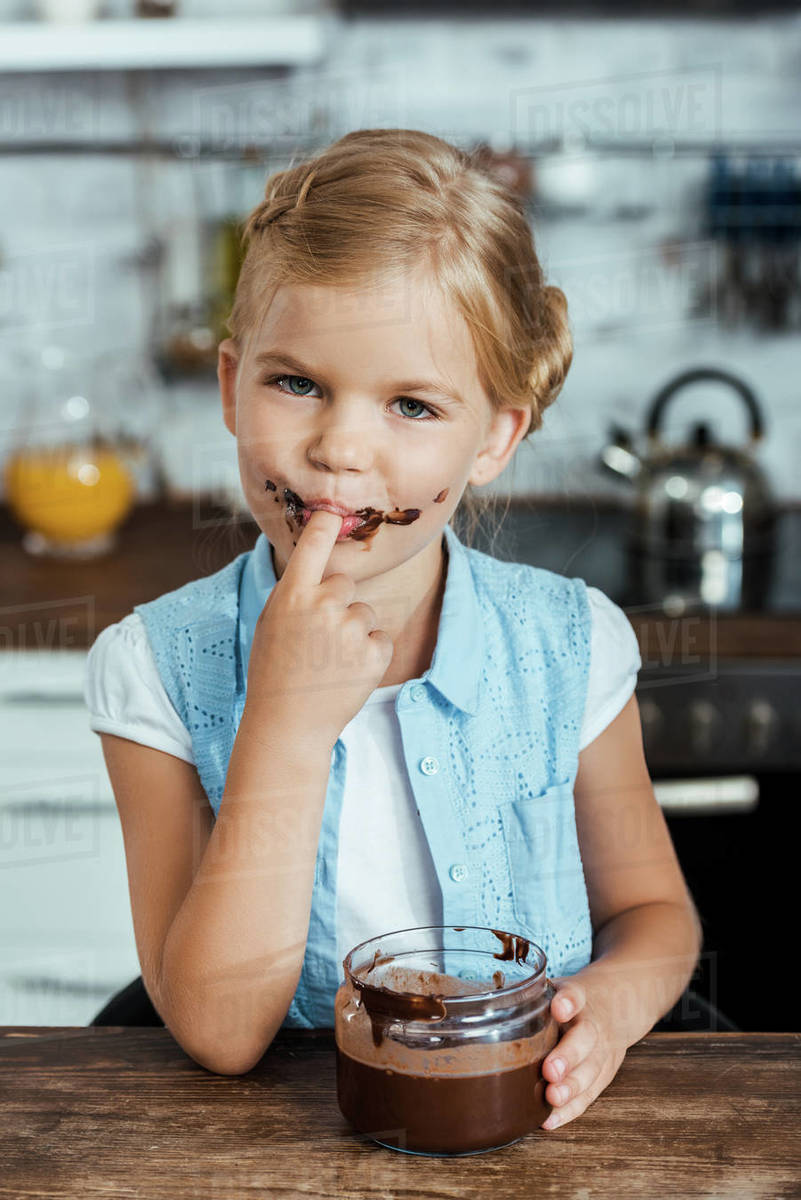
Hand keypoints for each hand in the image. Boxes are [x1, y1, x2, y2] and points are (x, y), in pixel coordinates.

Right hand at [244, 508, 394, 750]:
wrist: (288, 724)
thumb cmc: (273, 672)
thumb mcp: (271, 624)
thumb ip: (295, 593)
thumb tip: (317, 565)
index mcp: (292, 594)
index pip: (314, 544)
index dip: (327, 523)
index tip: (334, 512)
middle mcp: (323, 604)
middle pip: (345, 583)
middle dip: (338, 604)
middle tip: (318, 638)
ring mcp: (351, 628)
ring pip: (364, 612)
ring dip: (354, 631)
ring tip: (331, 661)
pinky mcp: (375, 651)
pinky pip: (380, 637)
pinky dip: (370, 654)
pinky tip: (347, 673)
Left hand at [539, 973, 627, 1130]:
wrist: (617, 1006)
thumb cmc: (573, 1000)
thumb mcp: (559, 986)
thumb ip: (532, 994)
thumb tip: (490, 1005)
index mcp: (580, 996)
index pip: (576, 994)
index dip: (568, 1001)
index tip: (559, 1008)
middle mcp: (594, 1023)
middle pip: (586, 1038)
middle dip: (568, 1056)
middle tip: (551, 1071)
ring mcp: (603, 1050)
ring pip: (591, 1070)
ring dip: (571, 1087)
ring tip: (552, 1098)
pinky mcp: (604, 1074)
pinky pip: (589, 1094)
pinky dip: (570, 1109)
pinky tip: (550, 1119)